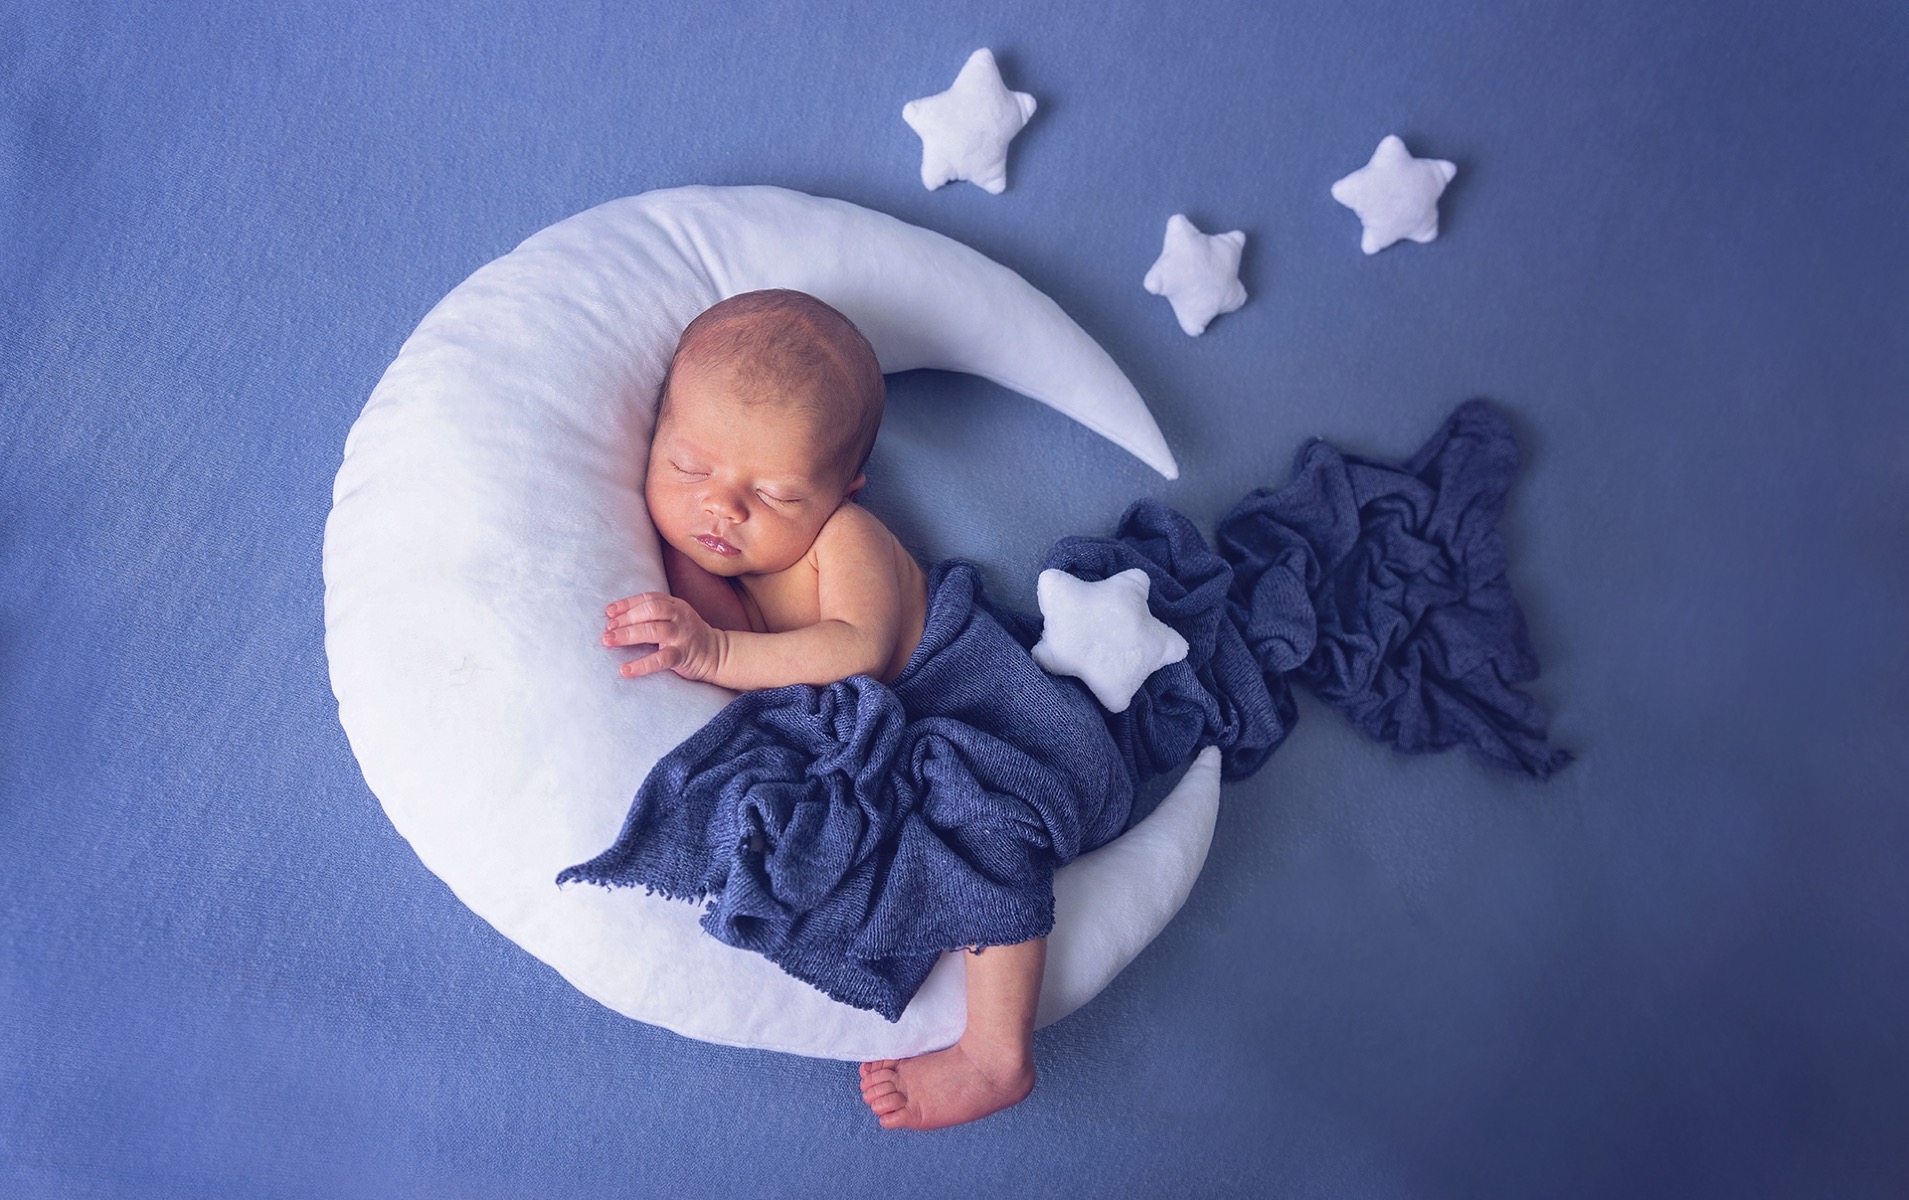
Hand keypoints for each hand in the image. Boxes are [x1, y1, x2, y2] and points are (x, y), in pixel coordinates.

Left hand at [602, 592, 725, 680]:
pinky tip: (625, 670)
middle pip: (650, 610)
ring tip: (609, 641)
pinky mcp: (683, 655)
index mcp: (675, 605)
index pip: (648, 599)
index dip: (627, 604)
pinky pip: (661, 659)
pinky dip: (641, 665)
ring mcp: (682, 635)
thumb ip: (653, 615)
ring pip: (653, 630)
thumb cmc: (688, 636)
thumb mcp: (674, 618)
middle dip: (626, 618)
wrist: (717, 654)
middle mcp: (679, 616)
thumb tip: (616, 619)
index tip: (609, 613)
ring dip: (628, 635)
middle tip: (607, 629)